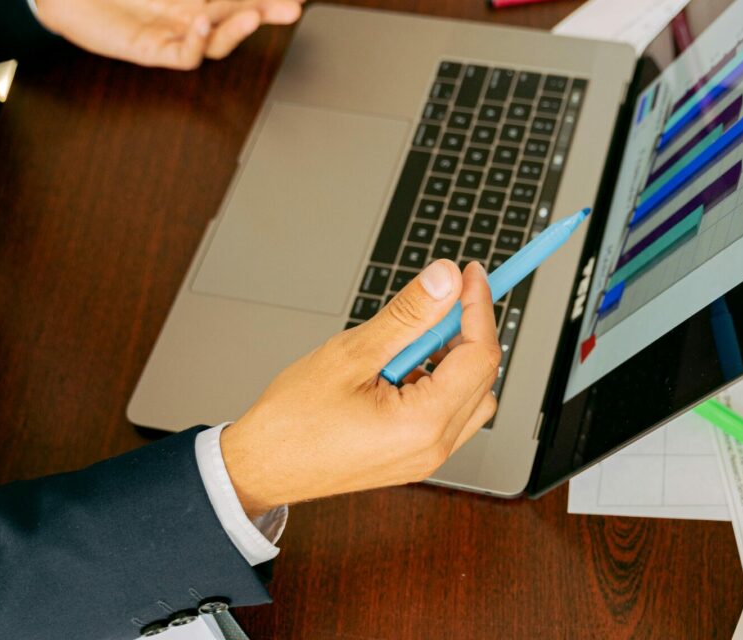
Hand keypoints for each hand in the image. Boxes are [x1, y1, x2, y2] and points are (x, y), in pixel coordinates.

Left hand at [33, 0, 308, 68]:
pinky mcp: (151, 49)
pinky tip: (200, 21)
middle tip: (292, 10)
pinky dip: (197, 42)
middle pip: (238, 13)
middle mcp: (186, 8)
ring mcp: (171, 30)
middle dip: (268, 11)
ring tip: (253, 15)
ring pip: (219, 38)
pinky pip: (186, 54)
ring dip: (238, 29)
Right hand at [220, 261, 500, 515]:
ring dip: (452, 358)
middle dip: (466, 330)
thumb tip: (446, 280)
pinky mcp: (413, 456)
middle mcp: (434, 447)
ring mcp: (425, 456)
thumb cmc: (293, 420)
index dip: (478, 307)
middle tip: (439, 298)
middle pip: (482, 376)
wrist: (260, 467)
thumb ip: (408, 314)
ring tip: (406, 340)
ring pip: (470, 395)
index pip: (480, 356)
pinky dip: (437, 381)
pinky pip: (447, 413)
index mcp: (423, 425)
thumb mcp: (351, 353)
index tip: (469, 274)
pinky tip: (398, 368)